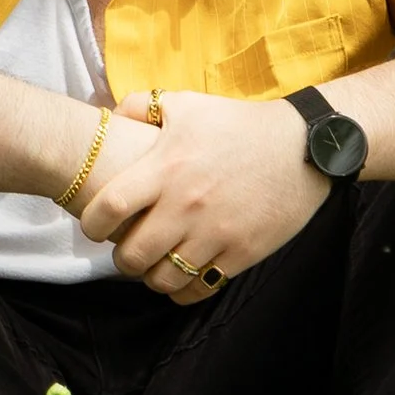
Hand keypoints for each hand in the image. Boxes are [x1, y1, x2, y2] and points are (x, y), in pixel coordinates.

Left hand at [76, 93, 328, 299]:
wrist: (303, 147)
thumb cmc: (239, 124)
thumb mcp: (187, 104)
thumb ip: (141, 106)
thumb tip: (108, 117)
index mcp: (166, 167)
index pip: (109, 207)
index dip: (92, 224)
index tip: (95, 227)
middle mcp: (186, 205)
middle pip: (132, 256)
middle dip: (122, 259)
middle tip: (126, 250)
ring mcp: (215, 233)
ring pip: (163, 279)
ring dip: (151, 277)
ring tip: (155, 264)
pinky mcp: (241, 253)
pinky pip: (199, 288)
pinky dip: (184, 290)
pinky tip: (183, 277)